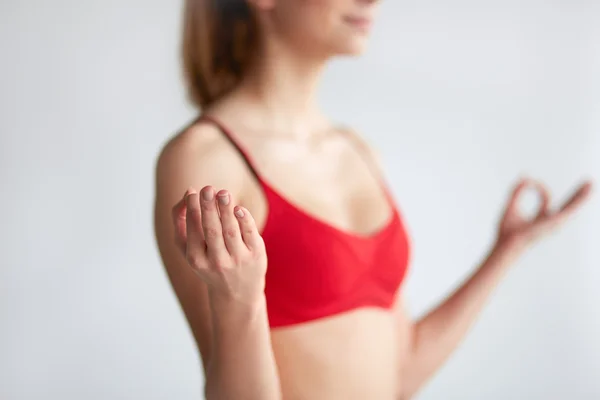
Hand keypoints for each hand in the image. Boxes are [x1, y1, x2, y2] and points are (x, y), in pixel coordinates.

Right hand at [172, 186, 267, 305]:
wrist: (237, 292)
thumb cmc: (209, 262)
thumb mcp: (190, 250)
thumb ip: (182, 222)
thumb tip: (187, 193)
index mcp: (197, 259)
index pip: (193, 231)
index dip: (193, 211)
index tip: (193, 192)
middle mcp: (217, 261)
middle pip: (212, 230)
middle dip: (208, 208)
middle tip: (207, 188)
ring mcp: (238, 259)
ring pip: (231, 231)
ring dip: (226, 210)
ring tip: (223, 192)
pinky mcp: (256, 255)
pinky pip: (251, 234)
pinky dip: (245, 220)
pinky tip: (239, 208)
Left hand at [495, 177, 592, 252]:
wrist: (507, 243)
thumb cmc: (507, 231)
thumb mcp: (511, 205)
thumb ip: (517, 191)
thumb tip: (524, 177)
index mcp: (542, 219)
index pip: (546, 198)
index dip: (536, 187)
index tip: (526, 180)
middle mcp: (551, 222)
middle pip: (568, 205)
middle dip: (577, 194)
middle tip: (589, 182)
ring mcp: (554, 223)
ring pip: (572, 206)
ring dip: (582, 195)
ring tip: (591, 183)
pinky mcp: (555, 222)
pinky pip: (570, 209)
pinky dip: (578, 200)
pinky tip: (587, 192)